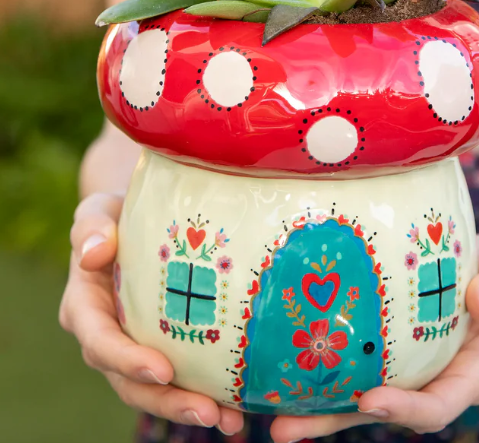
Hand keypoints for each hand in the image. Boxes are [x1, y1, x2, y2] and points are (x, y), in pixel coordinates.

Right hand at [59, 193, 243, 433]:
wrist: (133, 219)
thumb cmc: (114, 214)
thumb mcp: (98, 211)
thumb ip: (91, 227)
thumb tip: (93, 253)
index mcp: (85, 309)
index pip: (100, 342)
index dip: (128, 361)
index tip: (163, 371)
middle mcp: (107, 337)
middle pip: (130, 382)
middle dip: (168, 401)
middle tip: (208, 412)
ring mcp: (135, 347)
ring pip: (157, 390)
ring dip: (190, 407)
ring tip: (230, 420)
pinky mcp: (163, 347)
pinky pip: (182, 376)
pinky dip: (208, 393)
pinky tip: (239, 407)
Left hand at [269, 234, 478, 442]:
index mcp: (467, 373)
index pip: (437, 404)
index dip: (404, 410)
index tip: (369, 400)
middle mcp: (428, 380)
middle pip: (381, 410)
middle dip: (334, 422)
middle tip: (286, 429)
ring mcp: (399, 369)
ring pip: (353, 397)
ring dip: (313, 409)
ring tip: (269, 417)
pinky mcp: (377, 350)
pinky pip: (346, 365)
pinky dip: (315, 372)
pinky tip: (276, 372)